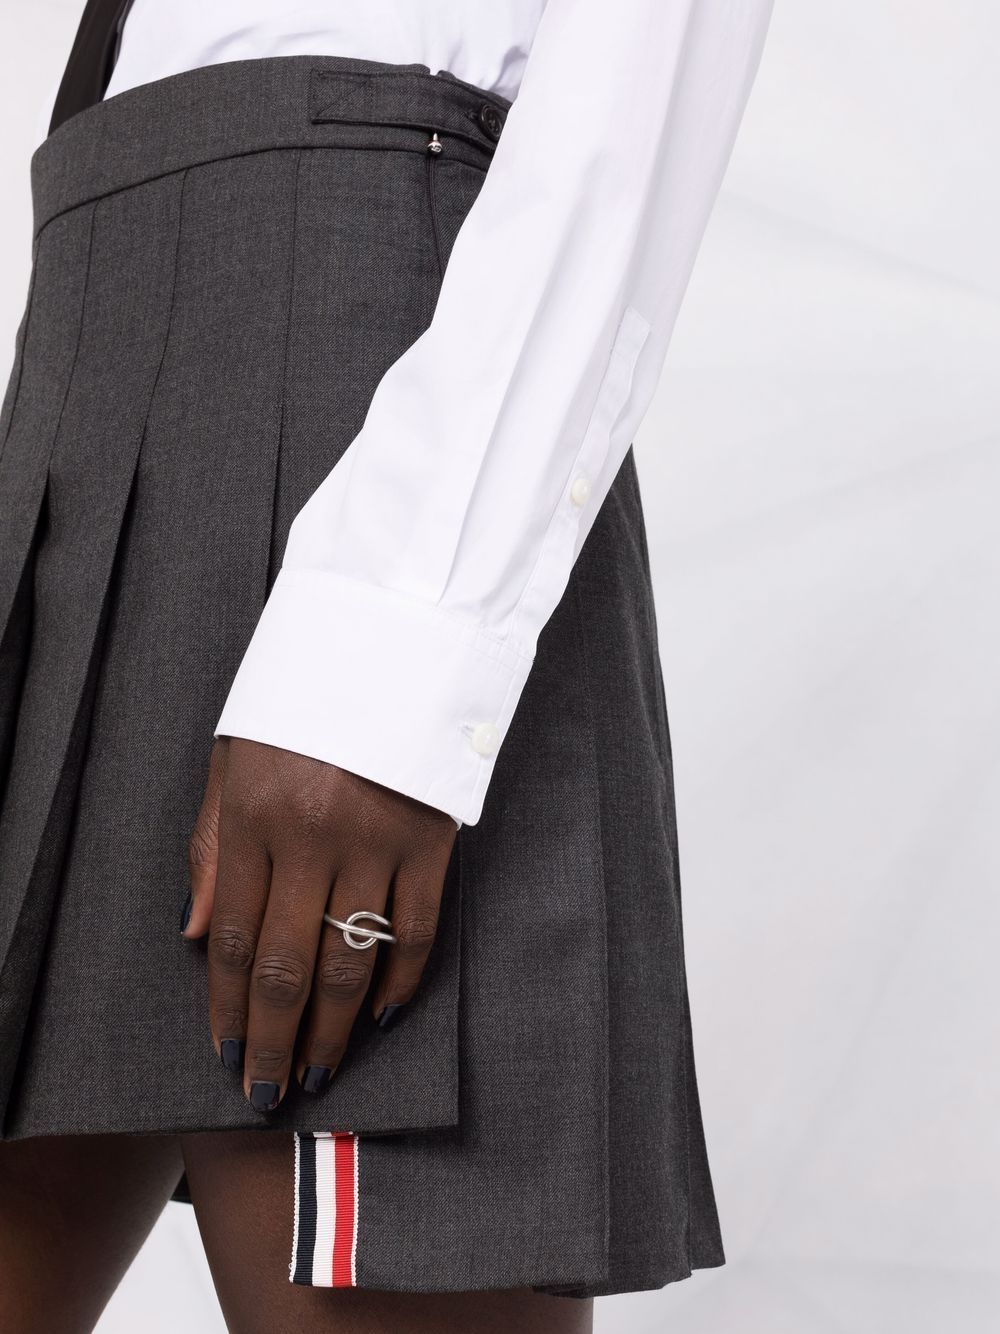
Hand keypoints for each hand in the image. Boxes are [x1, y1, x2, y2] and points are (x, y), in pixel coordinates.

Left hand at [183, 737, 457, 1109]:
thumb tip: (194, 936)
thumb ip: (211, 849)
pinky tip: (379, 1015)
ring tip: (319, 1073)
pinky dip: (399, 982)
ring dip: (331, 1029)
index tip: (225, 1054)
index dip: (226, 1007)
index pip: (234, 938)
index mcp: (254, 816)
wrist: (388, 646)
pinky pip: (416, 931)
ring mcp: (376, 841)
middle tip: (267, 1091)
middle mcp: (311, 837)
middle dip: (273, 1040)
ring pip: (349, 961)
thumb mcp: (232, 762)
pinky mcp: (430, 840)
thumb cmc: (299, 707)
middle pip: (287, 966)